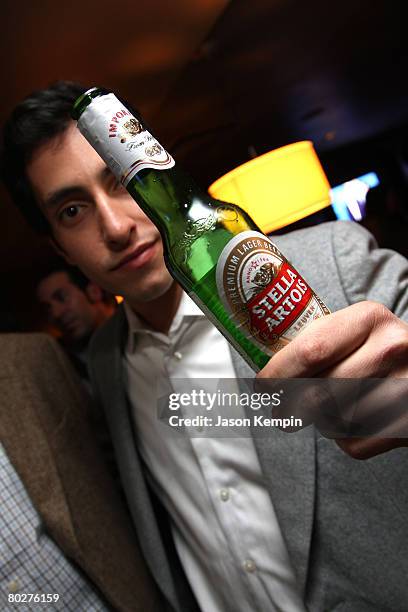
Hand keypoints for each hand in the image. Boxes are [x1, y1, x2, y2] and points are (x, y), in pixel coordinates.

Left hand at [257, 301, 407, 458]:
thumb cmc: (378, 350)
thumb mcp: (354, 330)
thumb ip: (317, 342)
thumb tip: (262, 371)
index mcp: (369, 318)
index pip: (309, 352)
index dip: (277, 374)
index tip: (262, 386)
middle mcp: (391, 348)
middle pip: (318, 393)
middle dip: (290, 408)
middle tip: (282, 413)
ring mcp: (405, 386)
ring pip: (334, 421)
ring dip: (320, 421)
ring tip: (329, 409)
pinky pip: (354, 443)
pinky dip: (345, 438)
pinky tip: (355, 421)